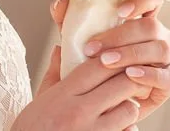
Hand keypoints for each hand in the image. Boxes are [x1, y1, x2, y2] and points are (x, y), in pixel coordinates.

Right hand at [12, 43, 147, 130]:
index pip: (97, 66)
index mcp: (63, 95)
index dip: (113, 57)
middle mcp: (79, 112)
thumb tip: (61, 47)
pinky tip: (116, 129)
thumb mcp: (40, 100)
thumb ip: (54, 73)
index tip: (119, 58)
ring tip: (119, 109)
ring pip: (129, 109)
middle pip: (121, 83)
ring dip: (128, 108)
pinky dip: (126, 130)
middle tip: (127, 83)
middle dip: (128, 81)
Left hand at [42, 0, 169, 123]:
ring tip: (106, 63)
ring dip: (131, 54)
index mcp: (140, 18)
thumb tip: (59, 4)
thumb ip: (68, 21)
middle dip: (122, 36)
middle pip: (152, 26)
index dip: (142, 0)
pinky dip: (150, 75)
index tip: (120, 11)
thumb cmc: (90, 63)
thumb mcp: (76, 41)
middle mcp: (156, 36)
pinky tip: (130, 76)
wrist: (95, 101)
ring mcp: (164, 59)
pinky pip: (169, 77)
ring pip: (160, 49)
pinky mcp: (167, 84)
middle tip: (92, 47)